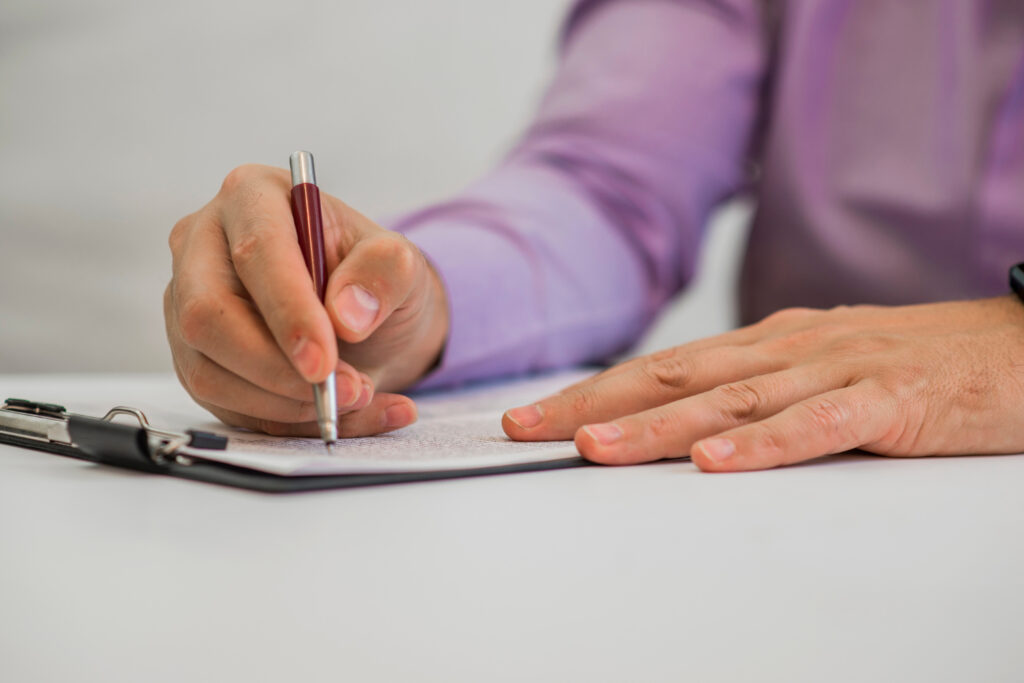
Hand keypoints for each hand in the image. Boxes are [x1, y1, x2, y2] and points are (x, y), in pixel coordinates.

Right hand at [164, 164, 448, 435]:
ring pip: (209, 371)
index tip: (325, 362)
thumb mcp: (401, 265)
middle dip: (278, 369)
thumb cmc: (372, 277)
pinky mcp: (196, 358)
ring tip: (358, 398)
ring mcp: (188, 304)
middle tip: (346, 391)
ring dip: (287, 403)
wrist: (366, 317)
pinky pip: (226, 406)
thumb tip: (347, 314)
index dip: (288, 312)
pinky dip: (290, 424)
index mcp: (252, 197)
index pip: (255, 253)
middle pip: (208, 316)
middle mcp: (204, 245)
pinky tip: (344, 416)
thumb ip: (384, 273)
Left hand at [502, 297, 1023, 470]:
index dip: (592, 392)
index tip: (532, 418)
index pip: (662, 369)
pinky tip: (713, 464)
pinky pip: (818, 425)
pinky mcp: (891, 399)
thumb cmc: (920, 364)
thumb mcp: (822, 371)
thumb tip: (689, 426)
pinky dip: (762, 445)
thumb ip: (760, 392)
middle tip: (525, 429)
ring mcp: (837, 369)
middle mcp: (788, 348)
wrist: (1023, 347)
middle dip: (594, 405)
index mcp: (768, 344)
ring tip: (593, 447)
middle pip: (673, 378)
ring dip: (656, 425)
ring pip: (730, 401)